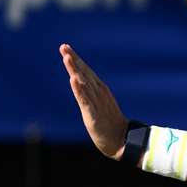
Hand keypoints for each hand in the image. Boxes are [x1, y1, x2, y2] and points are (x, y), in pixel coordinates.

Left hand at [59, 44, 127, 159]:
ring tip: (67, 57)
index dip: (76, 60)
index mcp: (101, 90)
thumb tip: (84, 84)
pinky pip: (85, 100)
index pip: (86, 72)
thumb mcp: (100, 106)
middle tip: (64, 46)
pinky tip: (73, 80)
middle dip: (74, 60)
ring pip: (84, 83)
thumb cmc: (111, 124)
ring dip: (75, 70)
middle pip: (84, 73)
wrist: (122, 140)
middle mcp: (99, 93)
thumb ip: (93, 95)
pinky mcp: (93, 114)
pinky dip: (79, 89)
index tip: (66, 48)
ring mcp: (97, 103)